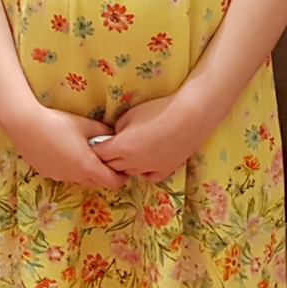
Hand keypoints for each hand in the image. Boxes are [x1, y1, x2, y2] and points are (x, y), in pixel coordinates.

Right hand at [0, 102, 122, 191]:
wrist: (25, 124)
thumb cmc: (58, 123)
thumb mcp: (85, 124)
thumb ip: (103, 131)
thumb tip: (114, 135)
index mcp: (87, 167)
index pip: (112, 183)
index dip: (120, 177)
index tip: (122, 167)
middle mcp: (74, 177)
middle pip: (96, 183)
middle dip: (103, 173)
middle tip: (104, 158)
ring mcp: (59, 176)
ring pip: (79, 179)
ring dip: (85, 170)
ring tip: (81, 152)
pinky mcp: (46, 173)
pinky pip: (64, 174)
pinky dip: (69, 167)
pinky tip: (62, 150)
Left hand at [91, 93, 208, 181]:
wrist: (189, 118)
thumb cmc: (158, 111)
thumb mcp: (130, 114)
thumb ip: (118, 128)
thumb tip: (116, 136)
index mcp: (121, 147)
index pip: (99, 154)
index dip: (97, 148)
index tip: (98, 141)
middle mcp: (133, 163)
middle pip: (111, 166)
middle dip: (108, 157)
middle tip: (110, 147)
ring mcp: (150, 169)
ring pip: (129, 172)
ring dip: (124, 164)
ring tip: (128, 151)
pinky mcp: (165, 171)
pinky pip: (148, 176)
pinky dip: (142, 170)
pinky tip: (146, 159)